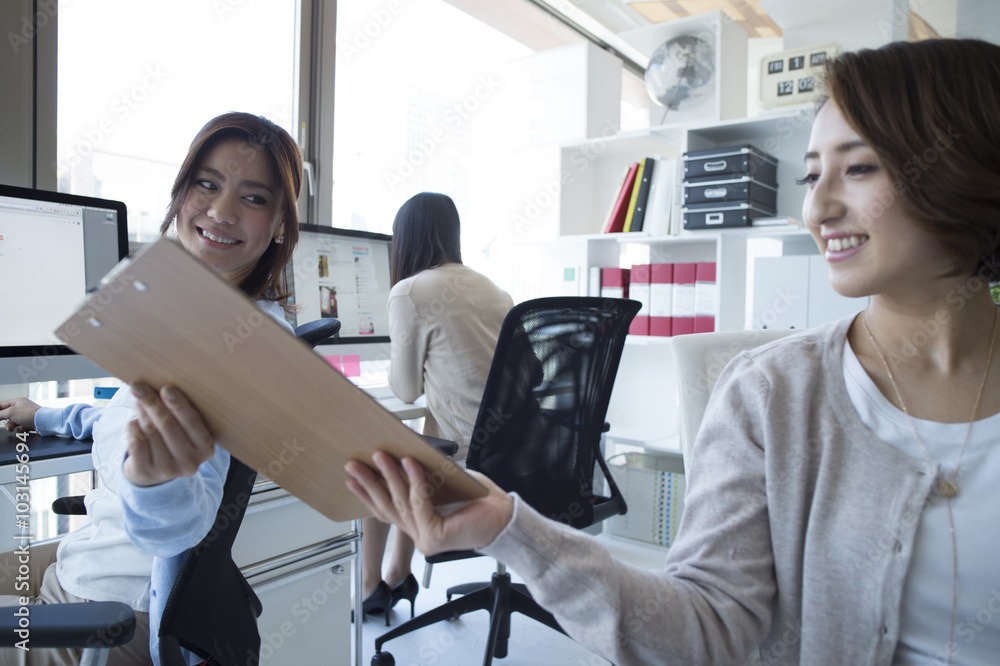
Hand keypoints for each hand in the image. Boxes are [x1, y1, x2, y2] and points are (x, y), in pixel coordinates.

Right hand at [0, 398, 40, 432]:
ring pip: (13, 423)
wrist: (44, 423)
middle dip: (5, 421)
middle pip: (7, 415)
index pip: (3, 405)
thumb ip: (0, 414)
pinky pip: (20, 427)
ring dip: (12, 426)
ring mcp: (26, 416)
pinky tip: (24, 428)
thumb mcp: (11, 412)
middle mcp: (22, 408)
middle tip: (5, 424)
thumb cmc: (31, 414)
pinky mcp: (30, 424)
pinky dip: (21, 429)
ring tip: (13, 427)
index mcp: (18, 402)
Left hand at [123, 382, 215, 486]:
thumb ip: (181, 412)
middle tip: (138, 387)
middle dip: (152, 402)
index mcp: (205, 448)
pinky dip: (132, 427)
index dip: (179, 405)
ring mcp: (167, 470)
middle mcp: (189, 462)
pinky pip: (135, 442)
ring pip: (150, 431)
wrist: (156, 471)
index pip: (192, 422)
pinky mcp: (146, 473)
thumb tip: (161, 386)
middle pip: (167, 425)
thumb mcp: (186, 430)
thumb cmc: (173, 440)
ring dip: (140, 411)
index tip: (166, 389)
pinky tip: (132, 420)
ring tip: (136, 399)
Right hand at [345, 451, 513, 555]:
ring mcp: (425, 539)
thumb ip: (421, 483)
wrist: (504, 516)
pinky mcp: (435, 537)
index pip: (386, 510)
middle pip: (388, 506)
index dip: (366, 495)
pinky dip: (415, 480)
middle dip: (369, 483)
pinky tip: (410, 462)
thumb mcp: (442, 486)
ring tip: (380, 455)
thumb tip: (401, 459)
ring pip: (402, 502)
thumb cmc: (478, 500)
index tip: (350, 479)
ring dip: (389, 475)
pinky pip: (420, 502)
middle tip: (354, 463)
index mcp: (418, 525)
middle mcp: (418, 535)